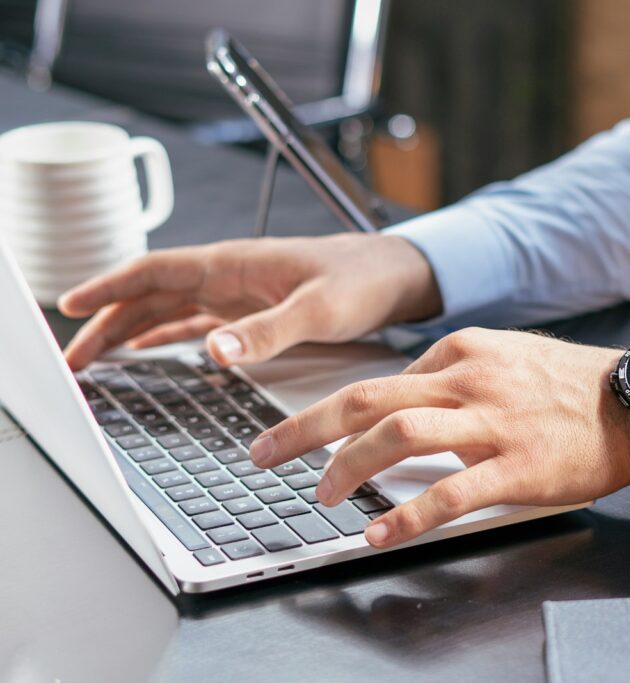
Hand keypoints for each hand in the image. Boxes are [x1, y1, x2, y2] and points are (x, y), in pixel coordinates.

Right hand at [59, 233, 440, 369]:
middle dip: (107, 320)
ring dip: (132, 329)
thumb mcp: (319, 311)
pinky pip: (197, 320)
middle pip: (150, 293)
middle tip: (75, 356)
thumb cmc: (363, 281)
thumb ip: (267, 332)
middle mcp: (229, 275)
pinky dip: (168, 334)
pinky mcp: (255, 309)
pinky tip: (155, 350)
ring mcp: (240, 293)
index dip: (107, 287)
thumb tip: (212, 352)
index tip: (68, 305)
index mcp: (234, 264)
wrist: (398, 275)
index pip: (154, 270)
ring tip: (97, 357)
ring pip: (169, 307)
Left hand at [248, 327, 629, 547]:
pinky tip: (378, 534)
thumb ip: (453, 373)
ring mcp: (491, 422)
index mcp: (462, 351)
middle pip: (367, 398)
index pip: (380, 380)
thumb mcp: (505, 356)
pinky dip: (406, 515)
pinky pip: (449, 491)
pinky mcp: (515, 466)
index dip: (334, 411)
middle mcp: (468, 380)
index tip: (306, 433)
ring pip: (398, 436)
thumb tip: (404, 398)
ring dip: (347, 466)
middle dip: (305, 427)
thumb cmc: (567, 384)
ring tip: (322, 495)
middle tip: (264, 453)